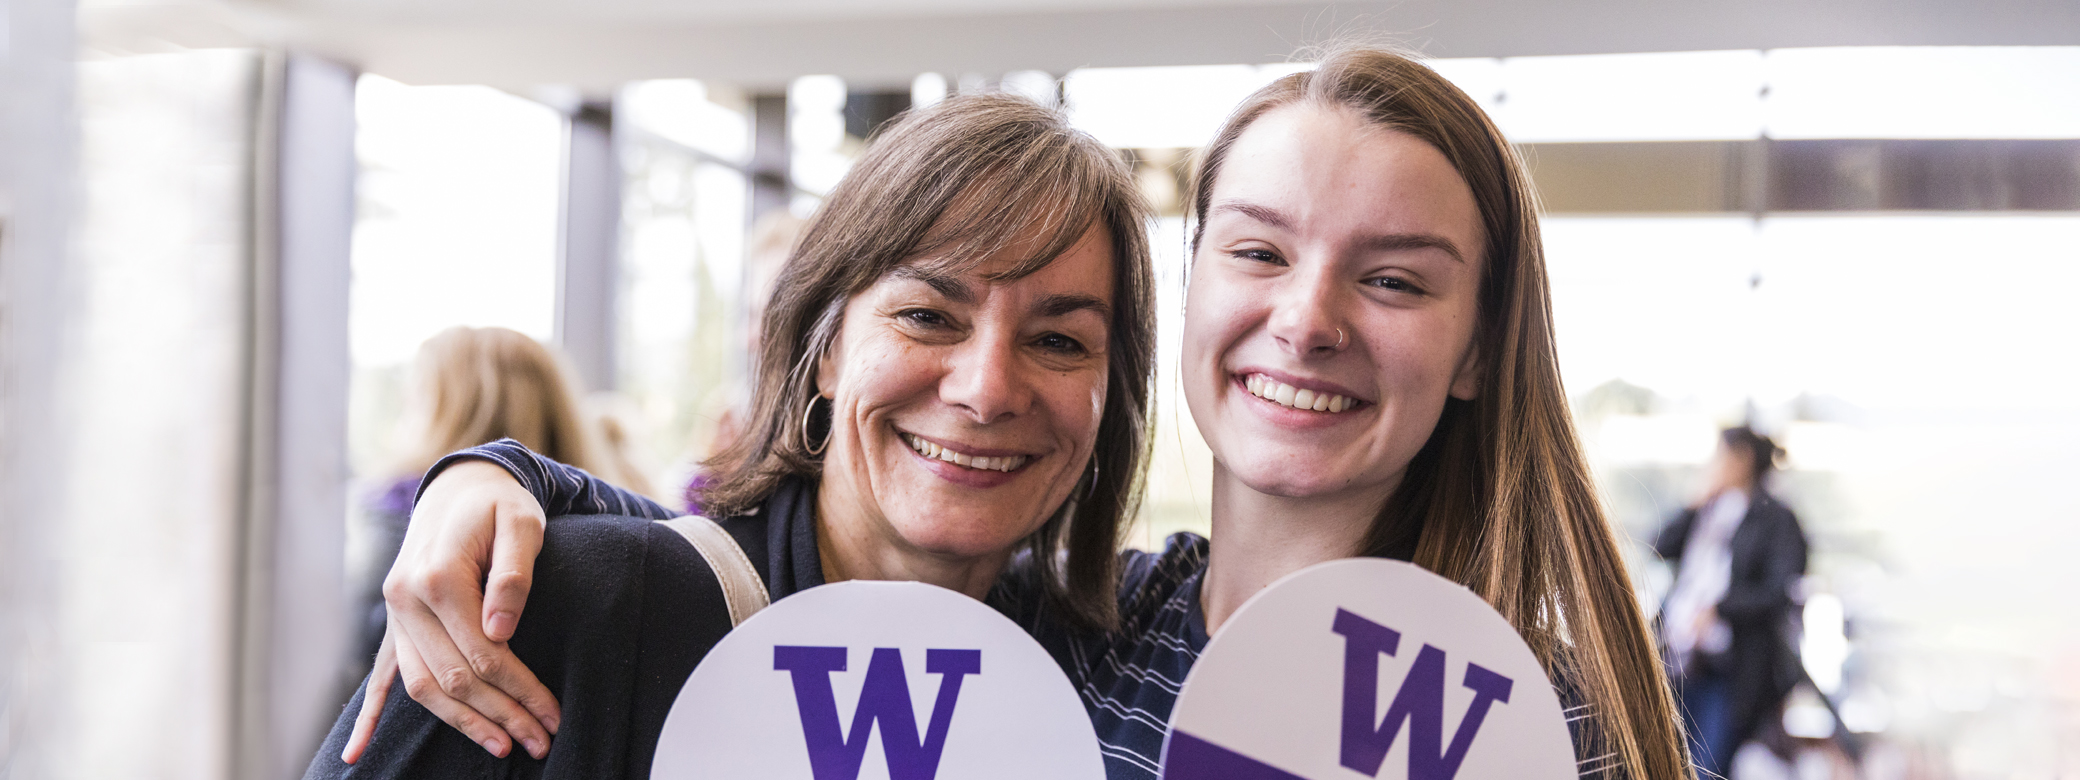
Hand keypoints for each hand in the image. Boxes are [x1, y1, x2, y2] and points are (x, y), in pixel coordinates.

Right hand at [345, 459, 561, 760]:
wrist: (462, 487)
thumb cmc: (500, 505)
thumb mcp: (522, 523)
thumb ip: (514, 574)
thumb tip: (501, 629)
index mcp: (438, 577)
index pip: (483, 653)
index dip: (520, 689)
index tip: (552, 714)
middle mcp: (407, 600)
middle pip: (454, 677)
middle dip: (501, 714)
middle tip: (541, 741)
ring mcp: (396, 614)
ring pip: (422, 686)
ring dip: (462, 722)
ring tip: (503, 747)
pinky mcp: (396, 622)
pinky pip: (381, 675)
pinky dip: (368, 716)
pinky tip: (355, 753)